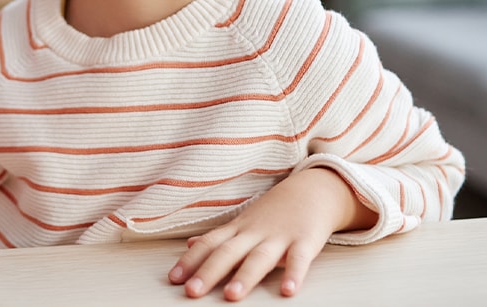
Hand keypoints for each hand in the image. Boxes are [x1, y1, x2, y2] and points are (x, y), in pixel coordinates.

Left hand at [167, 167, 373, 300]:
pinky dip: (294, 274)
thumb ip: (218, 236)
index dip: (190, 261)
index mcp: (238, 229)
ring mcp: (280, 236)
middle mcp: (254, 232)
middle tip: (192, 291)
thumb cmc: (275, 211)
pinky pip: (299, 259)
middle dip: (209, 272)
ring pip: (259, 257)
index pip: (209, 244)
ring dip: (245, 276)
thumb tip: (189, 245)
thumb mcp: (243, 221)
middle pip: (228, 252)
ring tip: (231, 296)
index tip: (173, 279)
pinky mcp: (306, 240)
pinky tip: (287, 291)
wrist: (313, 189)